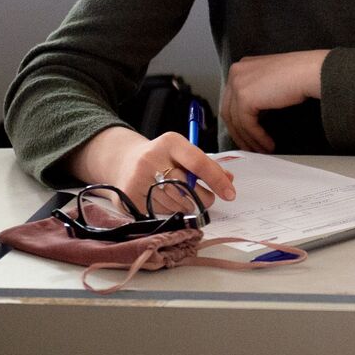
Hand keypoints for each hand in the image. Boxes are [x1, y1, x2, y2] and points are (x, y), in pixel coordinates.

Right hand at [70, 126, 235, 211]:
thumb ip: (207, 164)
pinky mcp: (129, 198)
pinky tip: (164, 198)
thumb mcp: (184, 152)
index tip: (230, 193)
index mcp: (170, 142)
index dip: (217, 179)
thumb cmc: (164, 157)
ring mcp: (137, 179)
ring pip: (176, 203)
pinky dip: (170, 209)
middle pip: (187, 187)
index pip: (198, 162)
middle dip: (204, 197)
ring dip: (187, 204)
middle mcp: (150, 159)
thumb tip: (229, 180)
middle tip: (208, 198)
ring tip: (182, 195)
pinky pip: (161, 212)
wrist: (124, 162)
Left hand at [220, 50, 328, 153]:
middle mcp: (236, 73)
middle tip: (250, 146)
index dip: (237, 120)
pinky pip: (247, 125)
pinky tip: (268, 144)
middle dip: (239, 132)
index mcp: (241, 67)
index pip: (231, 99)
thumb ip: (257, 90)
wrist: (310, 71)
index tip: (245, 134)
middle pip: (229, 110)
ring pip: (236, 121)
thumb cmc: (300, 73)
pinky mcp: (245, 98)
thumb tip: (254, 114)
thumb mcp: (271, 79)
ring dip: (249, 139)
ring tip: (261, 149)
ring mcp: (238, 84)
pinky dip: (257, 137)